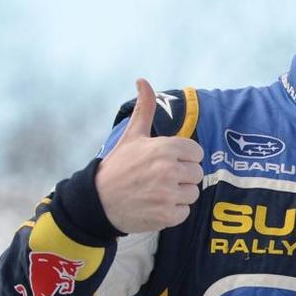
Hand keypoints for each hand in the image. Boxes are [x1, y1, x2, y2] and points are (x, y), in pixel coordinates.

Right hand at [94, 79, 203, 232]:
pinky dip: (173, 212)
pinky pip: (185, 212)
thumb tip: (142, 80)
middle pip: (197, 174)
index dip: (183, 158)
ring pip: (192, 193)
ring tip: (157, 192)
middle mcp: (169, 170)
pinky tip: (155, 205)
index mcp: (165, 148)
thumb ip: (145, 108)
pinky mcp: (167, 216)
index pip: (197, 153)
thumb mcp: (132, 135)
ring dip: (178, 195)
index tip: (166, 162)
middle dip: (182, 177)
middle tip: (160, 178)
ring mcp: (168, 194)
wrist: (98, 201)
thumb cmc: (118, 166)